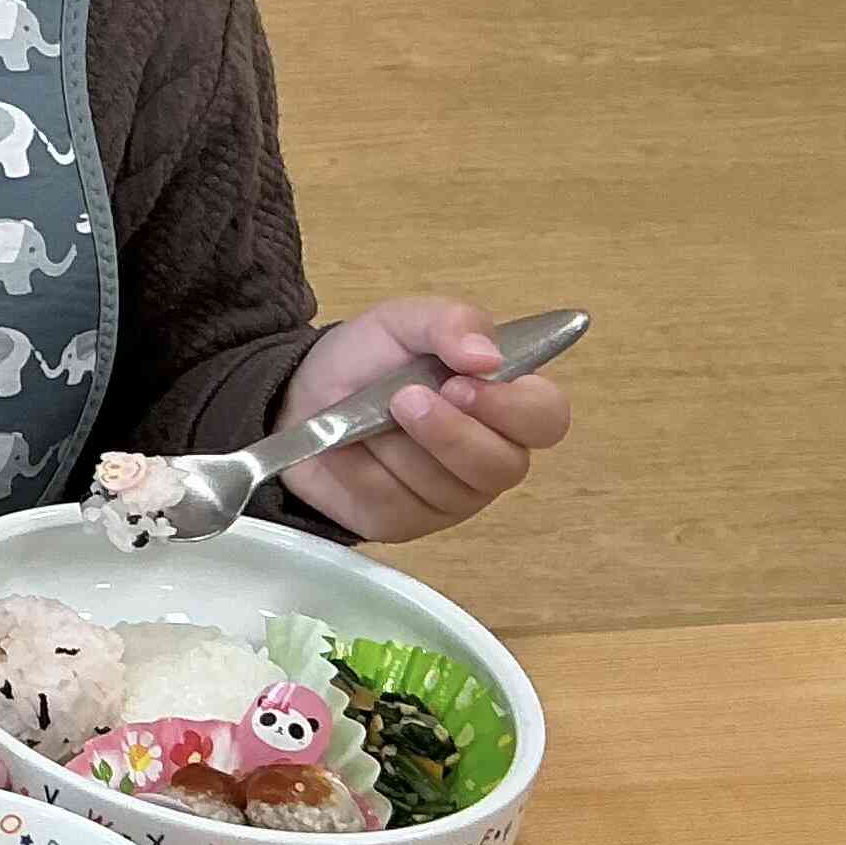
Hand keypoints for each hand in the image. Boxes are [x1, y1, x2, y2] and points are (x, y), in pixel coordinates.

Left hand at [280, 297, 571, 540]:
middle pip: (503, 467)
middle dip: (450, 433)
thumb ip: (450, 322)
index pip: (547, 418)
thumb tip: (488, 356)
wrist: (298, 397)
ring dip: (395, 445)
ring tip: (364, 415)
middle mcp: (492, 455)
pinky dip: (359, 468)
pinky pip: (393, 504)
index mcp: (505, 402)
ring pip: (445, 488)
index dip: (512, 408)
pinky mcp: (406, 522)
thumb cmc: (367, 361)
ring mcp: (452, 497)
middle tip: (403, 398)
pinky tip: (342, 445)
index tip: (460, 384)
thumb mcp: (404, 321)